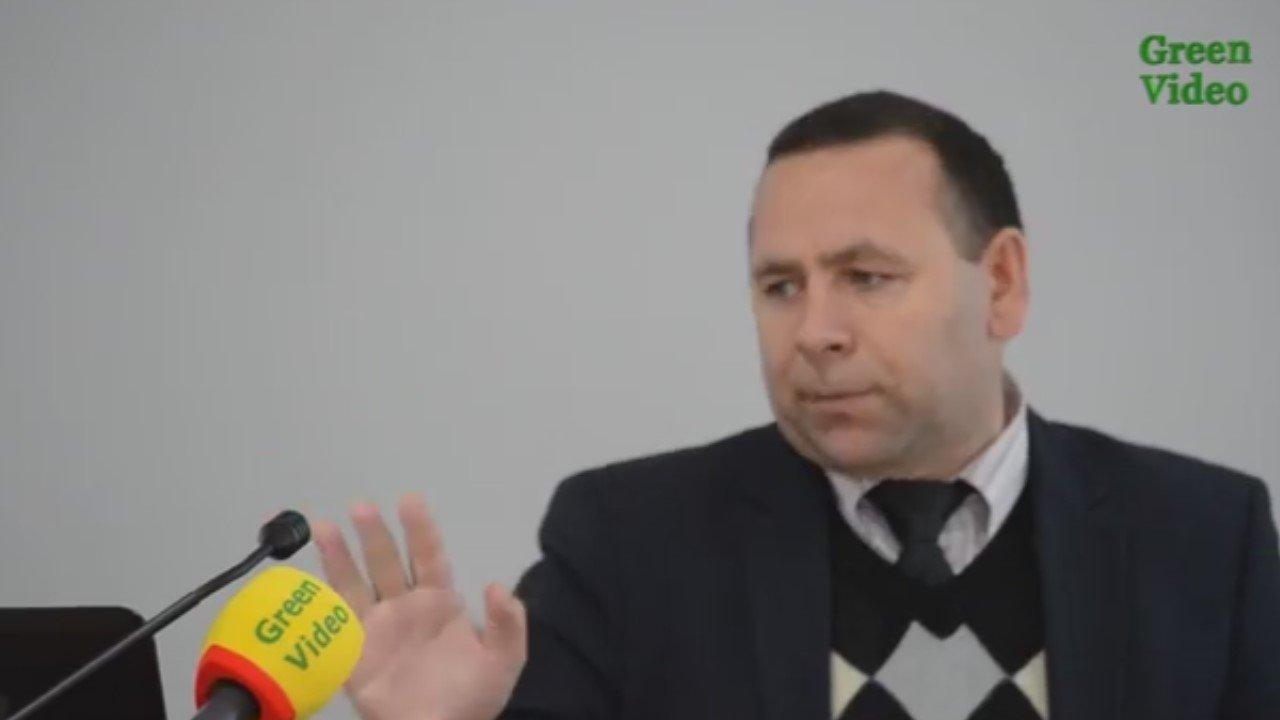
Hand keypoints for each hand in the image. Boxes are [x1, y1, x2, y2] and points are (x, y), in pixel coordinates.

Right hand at [311, 494, 526, 719]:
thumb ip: (507, 624)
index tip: (409, 500)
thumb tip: (496, 586)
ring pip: (355, 582)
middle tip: (362, 506)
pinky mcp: (353, 651)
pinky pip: (335, 619)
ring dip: (340, 554)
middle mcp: (405, 606)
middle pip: (386, 561)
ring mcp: (377, 626)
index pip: (428, 556)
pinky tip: (307, 577)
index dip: (420, 528)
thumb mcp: (502, 662)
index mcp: (439, 603)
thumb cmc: (470, 698)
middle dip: (374, 534)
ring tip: (323, 525)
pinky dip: (321, 597)